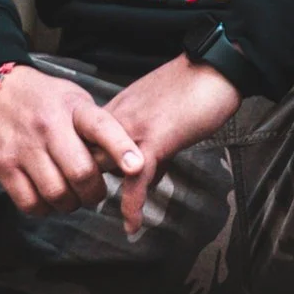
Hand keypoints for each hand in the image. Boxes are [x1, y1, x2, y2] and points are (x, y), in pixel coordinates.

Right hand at [0, 64, 145, 216]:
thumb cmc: (41, 99)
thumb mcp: (72, 98)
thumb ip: (96, 124)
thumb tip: (125, 155)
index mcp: (72, 108)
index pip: (101, 127)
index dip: (121, 148)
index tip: (137, 166)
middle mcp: (49, 127)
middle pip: (81, 173)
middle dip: (94, 192)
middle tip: (93, 192)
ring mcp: (24, 148)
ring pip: (57, 193)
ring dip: (70, 204)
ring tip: (70, 197)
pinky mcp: (3, 166)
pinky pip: (30, 203)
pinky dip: (44, 209)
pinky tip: (46, 199)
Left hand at [98, 51, 241, 234]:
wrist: (215, 68)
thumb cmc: (194, 88)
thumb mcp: (162, 116)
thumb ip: (150, 147)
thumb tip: (148, 179)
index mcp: (118, 110)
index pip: (83, 140)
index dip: (78, 161)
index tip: (80, 181)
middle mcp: (119, 118)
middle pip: (83, 153)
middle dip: (80, 177)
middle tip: (83, 200)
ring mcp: (134, 129)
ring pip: (100, 164)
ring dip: (96, 189)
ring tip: (94, 209)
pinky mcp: (155, 140)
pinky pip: (135, 178)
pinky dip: (132, 204)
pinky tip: (132, 224)